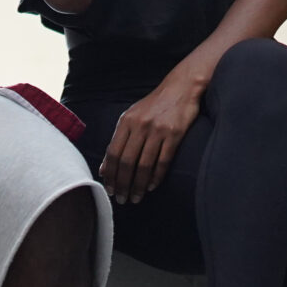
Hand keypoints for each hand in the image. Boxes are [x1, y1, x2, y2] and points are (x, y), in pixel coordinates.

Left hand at [99, 75, 202, 203]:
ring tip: (136, 197)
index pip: (113, 153)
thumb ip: (118, 141)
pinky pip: (163, 161)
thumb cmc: (154, 105)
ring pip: (144, 165)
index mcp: (126, 121)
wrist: (181, 87)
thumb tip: (105, 168)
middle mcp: (140, 125)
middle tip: (122, 199)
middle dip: (123, 184)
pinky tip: (152, 186)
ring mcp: (157, 130)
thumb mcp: (132, 117)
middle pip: (127, 162)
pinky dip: (156, 177)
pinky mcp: (175, 134)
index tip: (109, 189)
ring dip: (138, 185)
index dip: (110, 174)